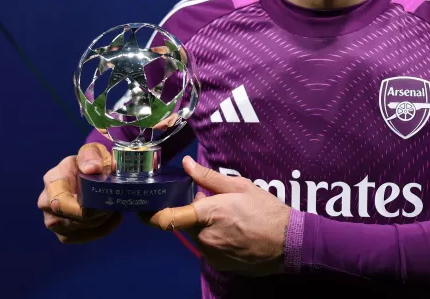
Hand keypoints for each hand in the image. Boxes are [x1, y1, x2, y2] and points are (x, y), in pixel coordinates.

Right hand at [38, 142, 122, 243]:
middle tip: (114, 204)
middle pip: (71, 220)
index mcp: (52, 181)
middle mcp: (46, 203)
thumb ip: (92, 156)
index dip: (81, 210)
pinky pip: (83, 238)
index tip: (103, 206)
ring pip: (78, 231)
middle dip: (97, 215)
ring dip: (101, 222)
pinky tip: (112, 217)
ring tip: (114, 207)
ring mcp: (53, 220)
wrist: (90, 172)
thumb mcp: (93, 151)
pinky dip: (102, 230)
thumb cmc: (90, 161)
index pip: (59, 203)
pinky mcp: (63, 233)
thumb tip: (93, 168)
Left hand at [142, 156, 291, 276]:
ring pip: (199, 236)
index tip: (141, 209)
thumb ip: (208, 177)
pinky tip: (236, 232)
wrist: (289, 242)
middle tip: (215, 204)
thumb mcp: (239, 186)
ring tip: (231, 219)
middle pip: (187, 224)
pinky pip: (210, 248)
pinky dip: (216, 239)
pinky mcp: (220, 265)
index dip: (150, 215)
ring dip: (207, 227)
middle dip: (194, 214)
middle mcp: (205, 238)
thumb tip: (186, 163)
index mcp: (207, 215)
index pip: (168, 218)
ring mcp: (212, 255)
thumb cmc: (265, 210)